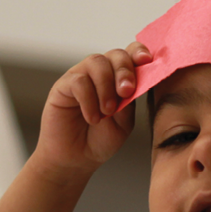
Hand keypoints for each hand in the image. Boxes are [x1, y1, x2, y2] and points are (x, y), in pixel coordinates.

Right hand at [32, 43, 152, 180]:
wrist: (76, 159)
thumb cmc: (100, 141)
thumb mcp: (123, 123)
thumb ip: (129, 101)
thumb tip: (134, 83)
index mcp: (120, 79)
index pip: (131, 54)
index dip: (139, 52)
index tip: (147, 61)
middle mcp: (101, 73)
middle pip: (116, 55)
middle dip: (125, 71)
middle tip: (126, 92)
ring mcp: (81, 77)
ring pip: (96, 62)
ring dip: (106, 86)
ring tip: (107, 112)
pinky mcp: (63, 86)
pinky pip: (78, 81)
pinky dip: (89, 99)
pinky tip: (92, 118)